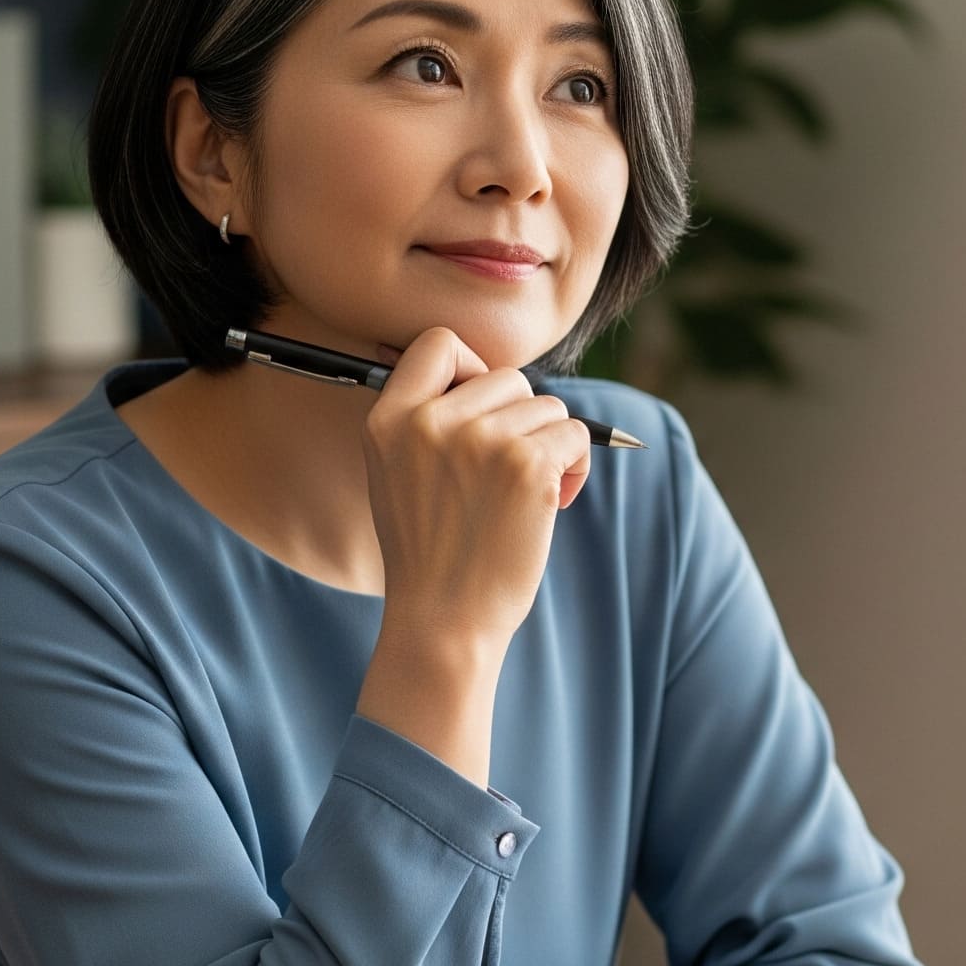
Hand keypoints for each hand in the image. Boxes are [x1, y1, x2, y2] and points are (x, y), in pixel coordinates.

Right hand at [361, 327, 591, 664]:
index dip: (472, 368)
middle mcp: (431, 422)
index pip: (440, 343)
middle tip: (509, 475)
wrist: (443, 621)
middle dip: (522, 421)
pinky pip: (575, 435)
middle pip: (509, 378)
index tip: (480, 412)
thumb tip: (487, 380)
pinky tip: (555, 503)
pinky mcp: (526, 466)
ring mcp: (480, 441)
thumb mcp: (397, 475)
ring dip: (551, 448)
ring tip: (526, 497)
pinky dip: (576, 466)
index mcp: (389, 420)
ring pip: (548, 408)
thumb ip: (426, 422)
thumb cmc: (430, 555)